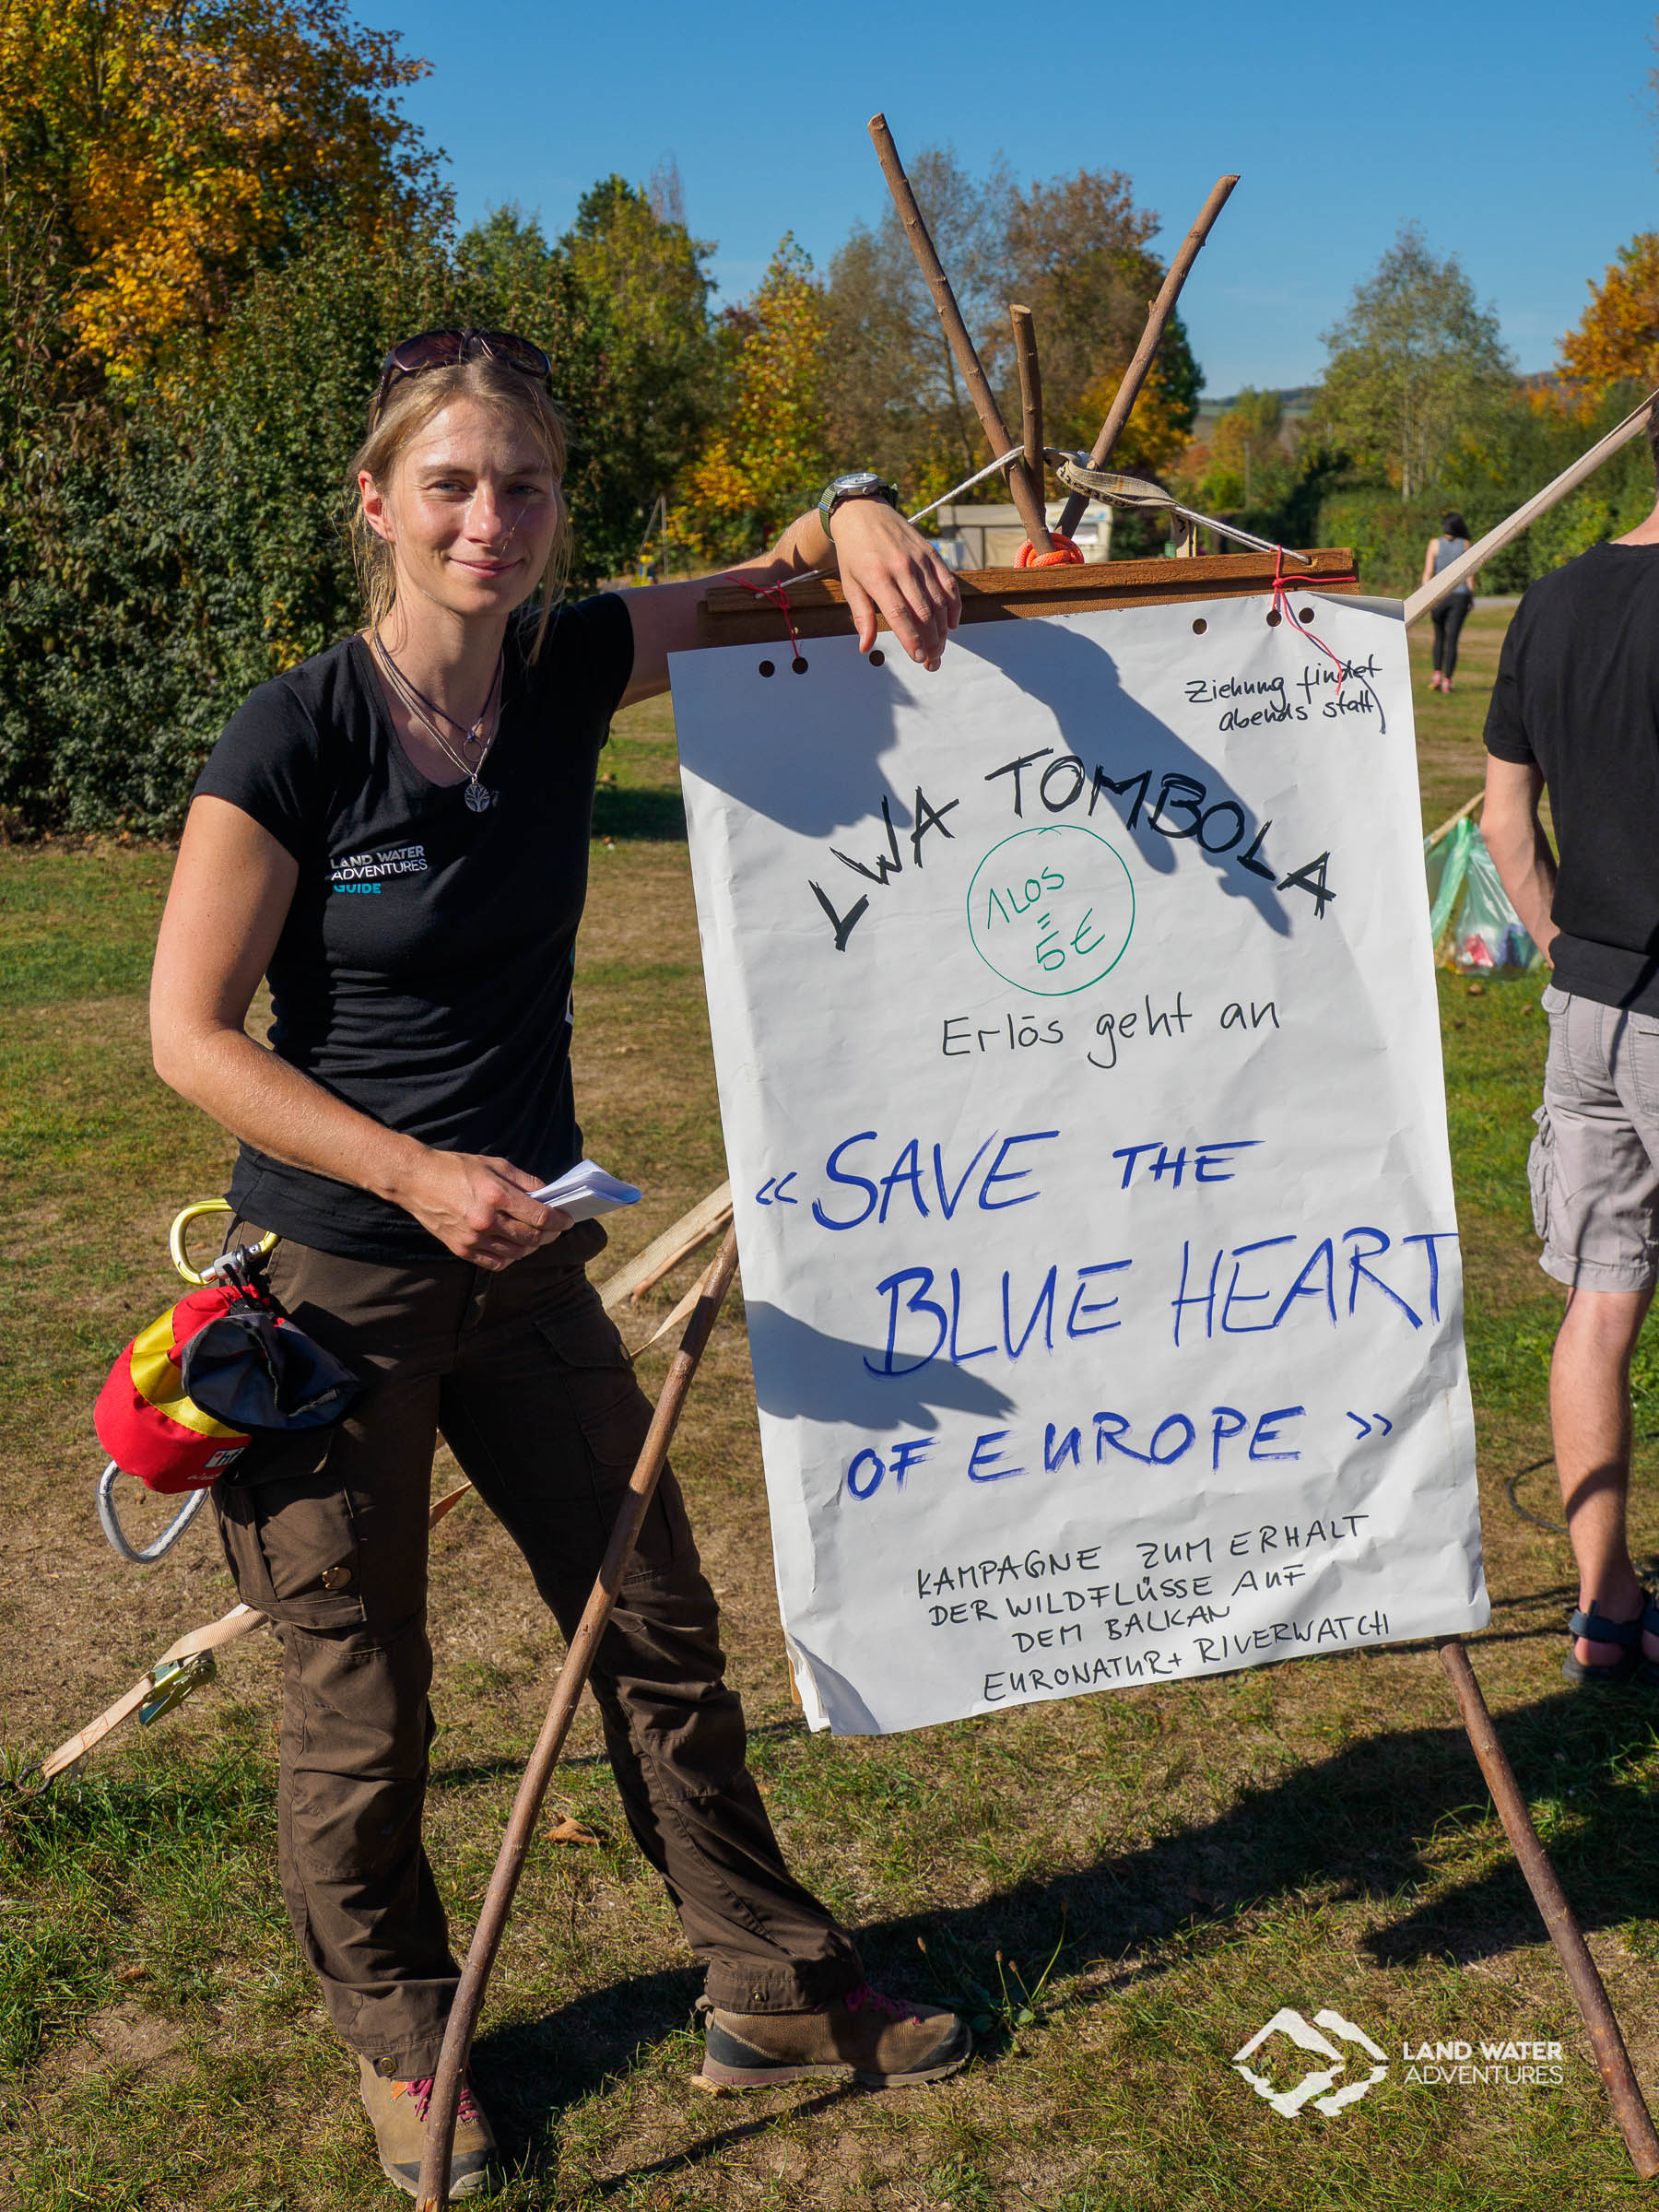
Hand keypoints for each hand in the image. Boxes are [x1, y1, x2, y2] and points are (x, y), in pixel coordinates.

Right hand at [400, 1149, 571, 1268]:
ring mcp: (473, 1238)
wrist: (417, 1180)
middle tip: (557, 1229)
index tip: (568, 1220)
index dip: (560, 1221)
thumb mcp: (496, 1165)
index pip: (540, 1217)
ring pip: (517, 1253)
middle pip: (532, 1238)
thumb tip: (548, 1195)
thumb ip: (525, 1181)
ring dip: (532, 1247)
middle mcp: (486, 1220)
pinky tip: (514, 1246)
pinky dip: (511, 1257)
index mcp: (496, 1196)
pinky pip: (496, 1263)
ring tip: (537, 1237)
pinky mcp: (461, 1249)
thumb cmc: (457, 1168)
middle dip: (551, 1235)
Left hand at [828, 500, 959, 669]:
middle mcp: (902, 567)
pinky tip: (951, 625)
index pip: (900, 614)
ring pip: (939, 601)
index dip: (912, 638)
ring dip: (943, 630)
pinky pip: (949, 583)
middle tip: (932, 662)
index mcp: (878, 576)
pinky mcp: (931, 553)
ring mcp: (920, 559)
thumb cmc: (854, 553)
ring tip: (940, 649)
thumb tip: (865, 648)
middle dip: (931, 642)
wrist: (863, 513)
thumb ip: (861, 616)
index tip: (918, 658)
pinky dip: (953, 606)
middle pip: (924, 612)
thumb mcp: (850, 584)